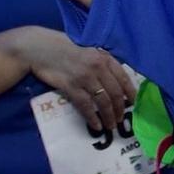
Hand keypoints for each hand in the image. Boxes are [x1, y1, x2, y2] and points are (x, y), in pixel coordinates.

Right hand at [9, 27, 135, 132]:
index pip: (124, 77)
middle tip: (121, 119)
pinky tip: (96, 125)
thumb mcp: (88, 50)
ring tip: (111, 126)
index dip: (131, 92)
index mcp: (104, 57)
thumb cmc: (63, 47)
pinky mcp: (70, 86)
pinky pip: (86, 106)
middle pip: (115, 93)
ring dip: (109, 116)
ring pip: (103, 102)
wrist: (39, 48)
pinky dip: (93, 118)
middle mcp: (97, 67)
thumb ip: (101, 62)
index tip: (134, 103)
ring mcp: (84, 77)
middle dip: (120, 109)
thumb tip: (114, 80)